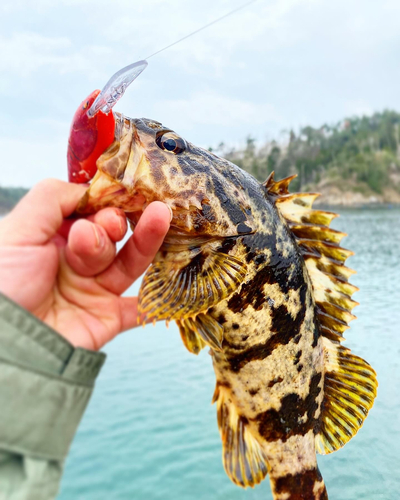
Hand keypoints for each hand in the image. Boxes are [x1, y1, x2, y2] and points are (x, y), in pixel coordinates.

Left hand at [0, 179, 170, 350]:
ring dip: (146, 240)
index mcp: (51, 238)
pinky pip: (138, 311)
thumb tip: (92, 188)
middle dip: (111, 224)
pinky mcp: (106, 320)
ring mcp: (92, 291)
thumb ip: (53, 198)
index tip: (117, 192)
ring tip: (159, 217)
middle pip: (109, 234)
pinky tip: (174, 283)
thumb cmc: (3, 284)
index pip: (88, 211)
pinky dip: (156, 301)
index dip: (103, 201)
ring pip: (128, 262)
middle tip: (106, 226)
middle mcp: (74, 263)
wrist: (5, 346)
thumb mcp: (17, 230)